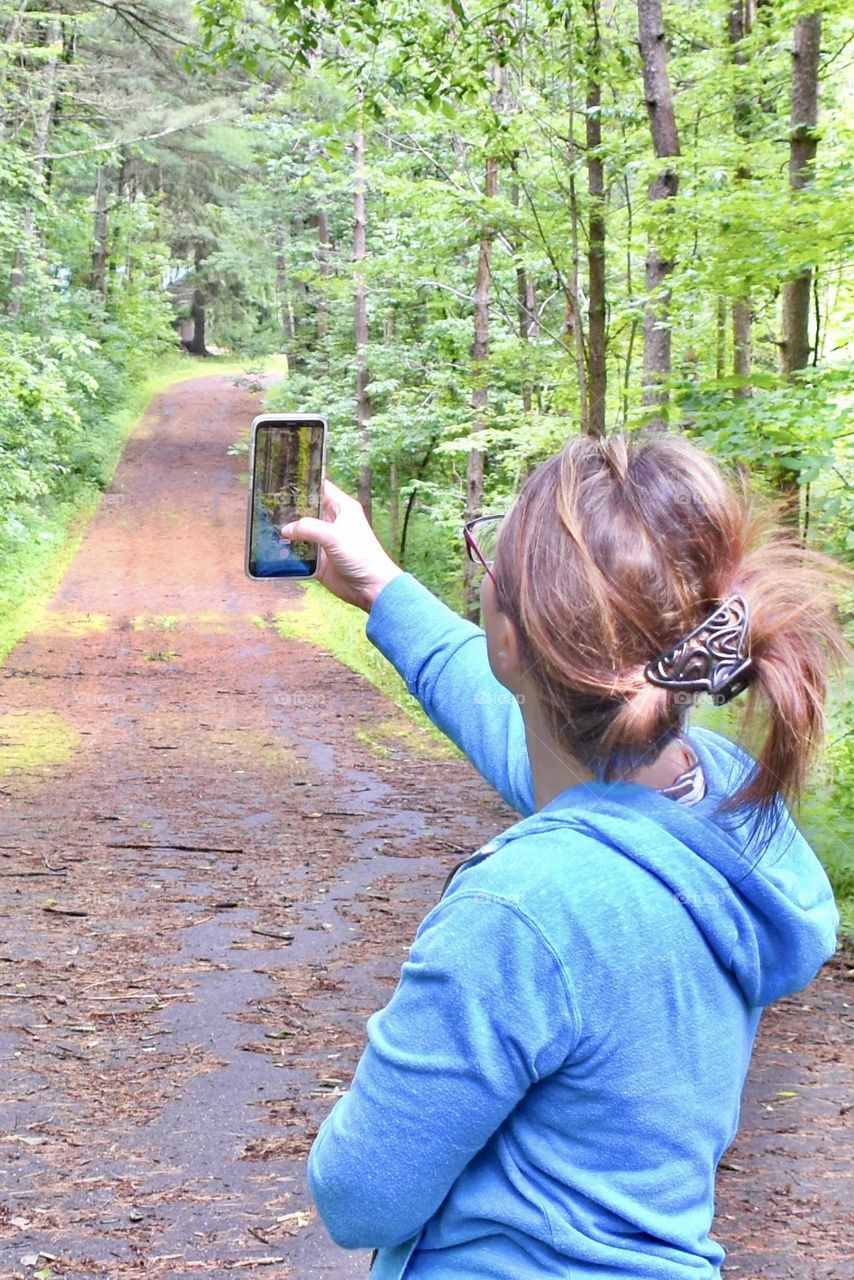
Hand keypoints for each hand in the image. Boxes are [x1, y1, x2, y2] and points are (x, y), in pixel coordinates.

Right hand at [281, 479, 402, 611]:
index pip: (320, 488)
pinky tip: (274, 547)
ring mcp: (324, 540)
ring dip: (287, 530)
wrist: (370, 587)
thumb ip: (308, 528)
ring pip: (300, 531)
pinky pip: (300, 551)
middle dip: (290, 508)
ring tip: (266, 524)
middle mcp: (332, 521)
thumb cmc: (361, 555)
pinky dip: (289, 550)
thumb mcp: (334, 535)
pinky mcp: (318, 559)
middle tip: (268, 504)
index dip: (304, 483)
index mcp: (341, 508)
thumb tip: (286, 529)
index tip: (283, 479)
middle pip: (306, 509)